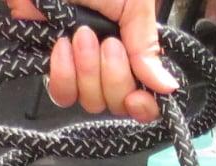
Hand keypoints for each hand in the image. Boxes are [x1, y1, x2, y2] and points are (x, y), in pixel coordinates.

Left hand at [4, 0, 179, 124]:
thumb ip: (147, 47)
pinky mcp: (48, 63)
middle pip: (116, 104)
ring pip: (90, 101)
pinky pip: (61, 92)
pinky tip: (62, 45)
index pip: (142, 95)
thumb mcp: (133, 4)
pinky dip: (63, 72)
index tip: (137, 98)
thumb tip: (167, 87)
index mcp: (130, 48)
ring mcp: (77, 65)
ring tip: (82, 36)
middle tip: (109, 44)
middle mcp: (106, 62)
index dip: (142, 107)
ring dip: (88, 72)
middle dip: (113, 77)